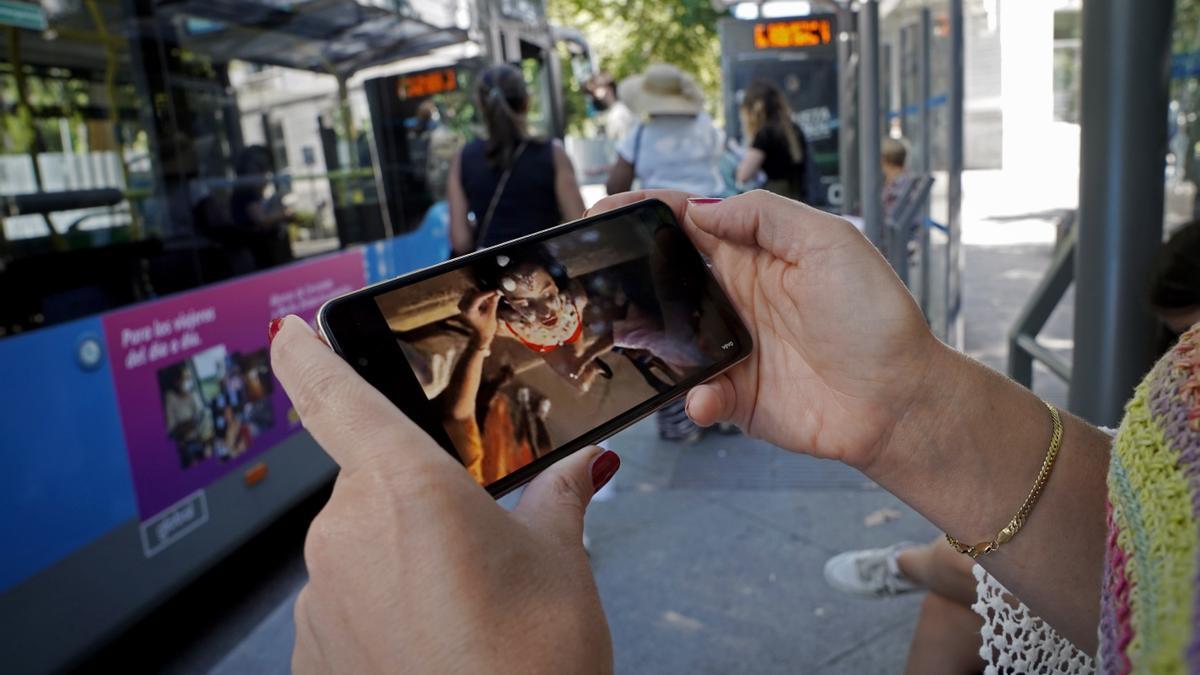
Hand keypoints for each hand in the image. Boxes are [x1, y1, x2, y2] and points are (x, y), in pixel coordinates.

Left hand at [270, 316, 615, 673]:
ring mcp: (319, 596)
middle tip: (475, 541)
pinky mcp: (311, 650)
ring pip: (360, 546)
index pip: (335, 397)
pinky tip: (433, 639)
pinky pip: (344, 603)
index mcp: (405, 485)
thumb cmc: (533, 662)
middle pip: (372, 484)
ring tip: (465, 605)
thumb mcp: (561, 561)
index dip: (306, 355)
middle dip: (418, 501)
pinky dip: (382, 608)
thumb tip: (582, 466)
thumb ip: (557, 497)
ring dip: (402, 558)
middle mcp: (344, 531)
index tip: (286, 330)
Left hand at [459, 289, 499, 344]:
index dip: (488, 292)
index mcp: (469, 311)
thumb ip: (493, 303)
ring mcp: (461, 304)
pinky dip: (479, 295)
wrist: (481, 333)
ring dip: (482, 293)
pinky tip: (486, 301)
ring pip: (472, 291)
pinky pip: (471, 293)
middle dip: (484, 292)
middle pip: (473, 292)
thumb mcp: (491, 315)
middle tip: (495, 294)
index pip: (477, 297)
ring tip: (491, 299)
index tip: (496, 290)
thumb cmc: (487, 326)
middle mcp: (462, 307)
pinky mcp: (463, 302)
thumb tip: (497, 292)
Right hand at [587, 190, 942, 471]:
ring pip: (666, 339)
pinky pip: (696, 394)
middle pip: (664, 279)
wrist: (900, 399)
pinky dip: (693, 397)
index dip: (644, 214)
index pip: (688, 223)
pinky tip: (706, 396)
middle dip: (625, 276)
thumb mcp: (831, 242)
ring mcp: (731, 348)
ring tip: (622, 336)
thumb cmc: (875, 317)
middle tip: (592, 278)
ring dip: (642, 338)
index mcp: (755, 255)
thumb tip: (702, 209)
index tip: (601, 213)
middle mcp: (735, 299)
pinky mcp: (736, 396)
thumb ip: (766, 218)